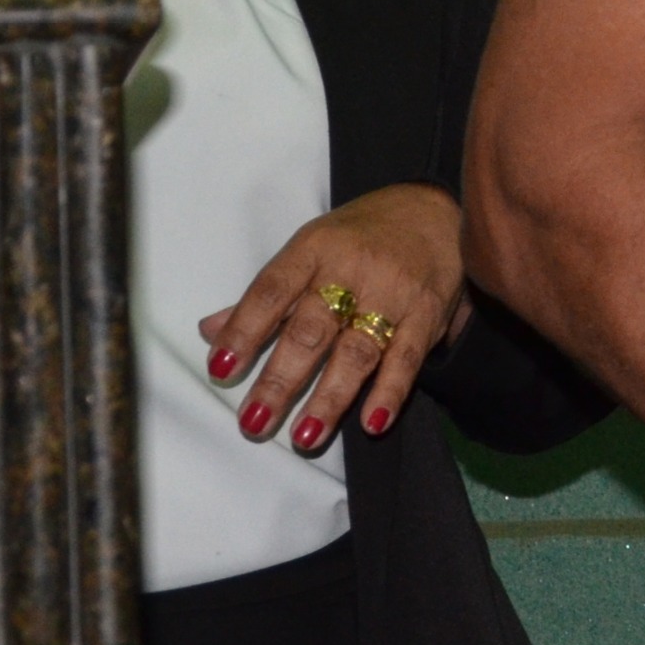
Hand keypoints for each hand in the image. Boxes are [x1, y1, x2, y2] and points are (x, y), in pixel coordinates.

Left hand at [201, 183, 470, 454]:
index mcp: (314, 248)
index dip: (244, 329)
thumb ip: (265, 296)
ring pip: (357, 350)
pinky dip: (390, 391)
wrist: (435, 207)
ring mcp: (394, 292)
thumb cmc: (360, 237)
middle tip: (254, 422)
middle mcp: (352, 269)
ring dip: (331, 397)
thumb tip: (209, 331)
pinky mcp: (428, 313)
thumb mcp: (310, 249)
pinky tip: (372, 421)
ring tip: (304, 436)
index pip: (272, 290)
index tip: (220, 369)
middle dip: (280, 379)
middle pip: (311, 329)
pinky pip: (408, 357)